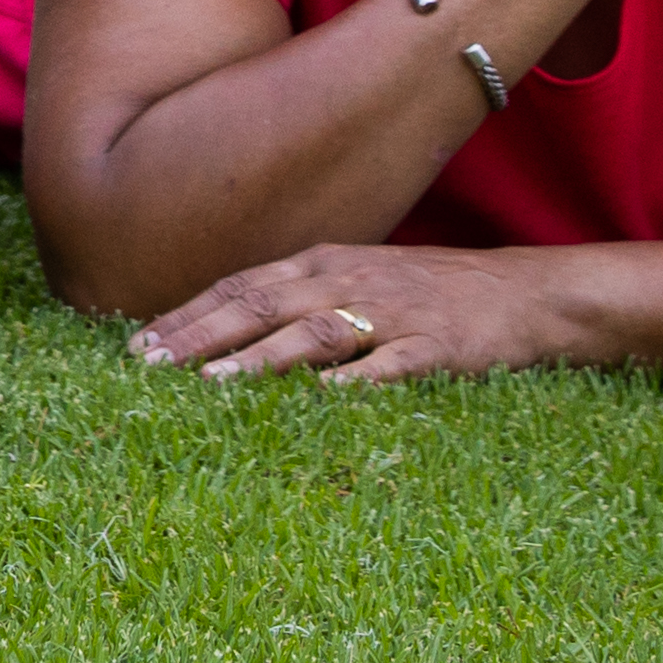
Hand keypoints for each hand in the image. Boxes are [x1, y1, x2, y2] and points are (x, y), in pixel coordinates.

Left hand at [138, 240, 570, 385]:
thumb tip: (227, 326)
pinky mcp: (440, 346)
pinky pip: (393, 364)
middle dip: (201, 335)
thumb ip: (299, 297)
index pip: (239, 286)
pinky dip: (356, 381)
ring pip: (316, 333)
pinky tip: (322, 400)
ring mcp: (394, 311)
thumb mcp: (356, 278)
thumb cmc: (430, 292)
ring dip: (260, 359)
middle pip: (262, 305)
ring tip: (212, 384)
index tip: (137, 345)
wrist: (525, 294)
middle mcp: (348, 279)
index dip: (187, 314)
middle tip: (151, 366)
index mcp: (322, 263)